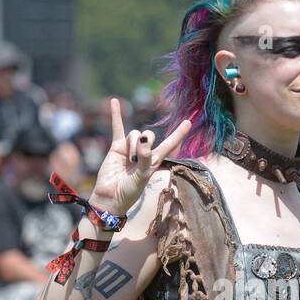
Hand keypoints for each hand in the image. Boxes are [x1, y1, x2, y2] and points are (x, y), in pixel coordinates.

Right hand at [89, 98, 190, 216]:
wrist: (110, 198)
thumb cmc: (129, 191)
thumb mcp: (142, 176)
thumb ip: (145, 158)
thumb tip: (143, 137)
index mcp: (155, 161)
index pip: (170, 144)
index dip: (178, 134)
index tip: (188, 122)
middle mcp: (144, 153)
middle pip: (149, 135)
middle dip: (143, 145)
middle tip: (136, 162)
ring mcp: (130, 148)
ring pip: (135, 133)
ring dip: (132, 146)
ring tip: (127, 161)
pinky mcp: (116, 147)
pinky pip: (117, 127)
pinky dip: (116, 114)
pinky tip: (115, 101)